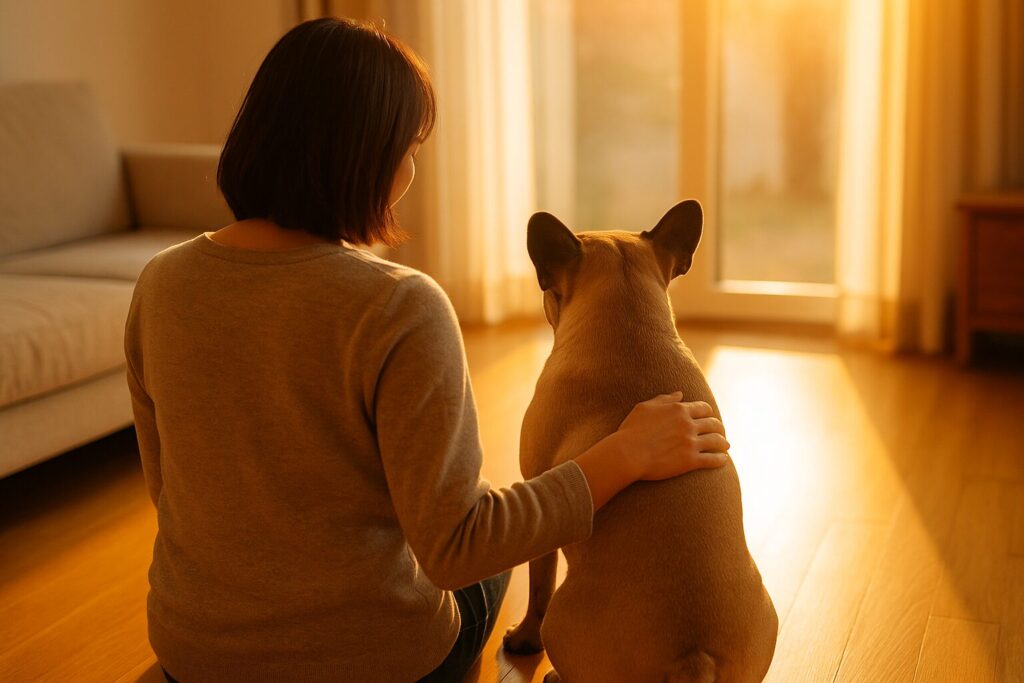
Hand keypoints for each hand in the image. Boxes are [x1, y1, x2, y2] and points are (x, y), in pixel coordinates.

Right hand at [572, 391, 729, 510]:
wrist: (628, 454)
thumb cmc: (632, 430)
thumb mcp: (645, 408)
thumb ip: (664, 399)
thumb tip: (680, 394)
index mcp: (679, 410)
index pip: (703, 408)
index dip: (708, 413)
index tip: (708, 417)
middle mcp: (688, 424)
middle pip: (713, 424)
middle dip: (719, 428)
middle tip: (720, 432)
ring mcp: (691, 443)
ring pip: (717, 441)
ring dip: (723, 443)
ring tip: (725, 446)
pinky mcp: (690, 461)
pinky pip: (712, 459)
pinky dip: (720, 459)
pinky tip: (723, 460)